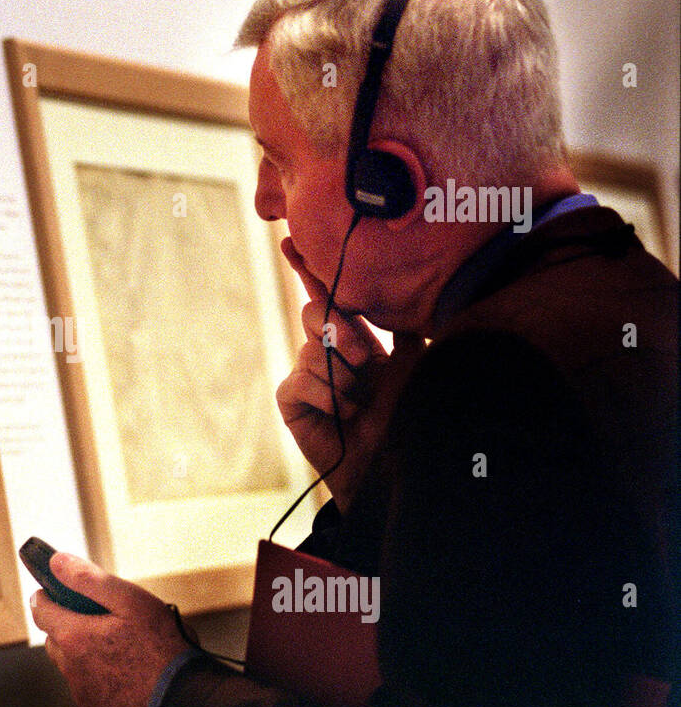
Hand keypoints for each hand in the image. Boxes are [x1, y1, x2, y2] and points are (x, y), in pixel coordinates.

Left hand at [30, 551, 192, 706]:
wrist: (182, 701)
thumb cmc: (161, 648)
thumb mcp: (130, 600)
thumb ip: (89, 579)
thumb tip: (57, 562)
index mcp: (73, 637)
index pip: (40, 610)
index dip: (46, 595)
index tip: (54, 589)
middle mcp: (70, 668)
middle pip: (55, 638)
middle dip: (68, 623)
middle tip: (98, 616)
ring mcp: (82, 693)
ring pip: (71, 664)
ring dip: (83, 651)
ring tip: (117, 644)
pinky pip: (87, 688)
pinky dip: (97, 677)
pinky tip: (125, 671)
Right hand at [276, 237, 423, 510]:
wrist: (396, 466)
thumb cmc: (410, 416)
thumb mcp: (416, 364)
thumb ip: (405, 329)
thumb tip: (409, 292)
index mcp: (357, 337)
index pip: (330, 295)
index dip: (310, 267)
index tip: (292, 240)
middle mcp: (328, 351)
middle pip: (316, 311)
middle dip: (343, 330)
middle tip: (367, 358)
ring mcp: (307, 374)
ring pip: (312, 348)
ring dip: (342, 375)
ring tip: (360, 401)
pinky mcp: (291, 399)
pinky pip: (299, 379)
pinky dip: (327, 396)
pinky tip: (344, 415)